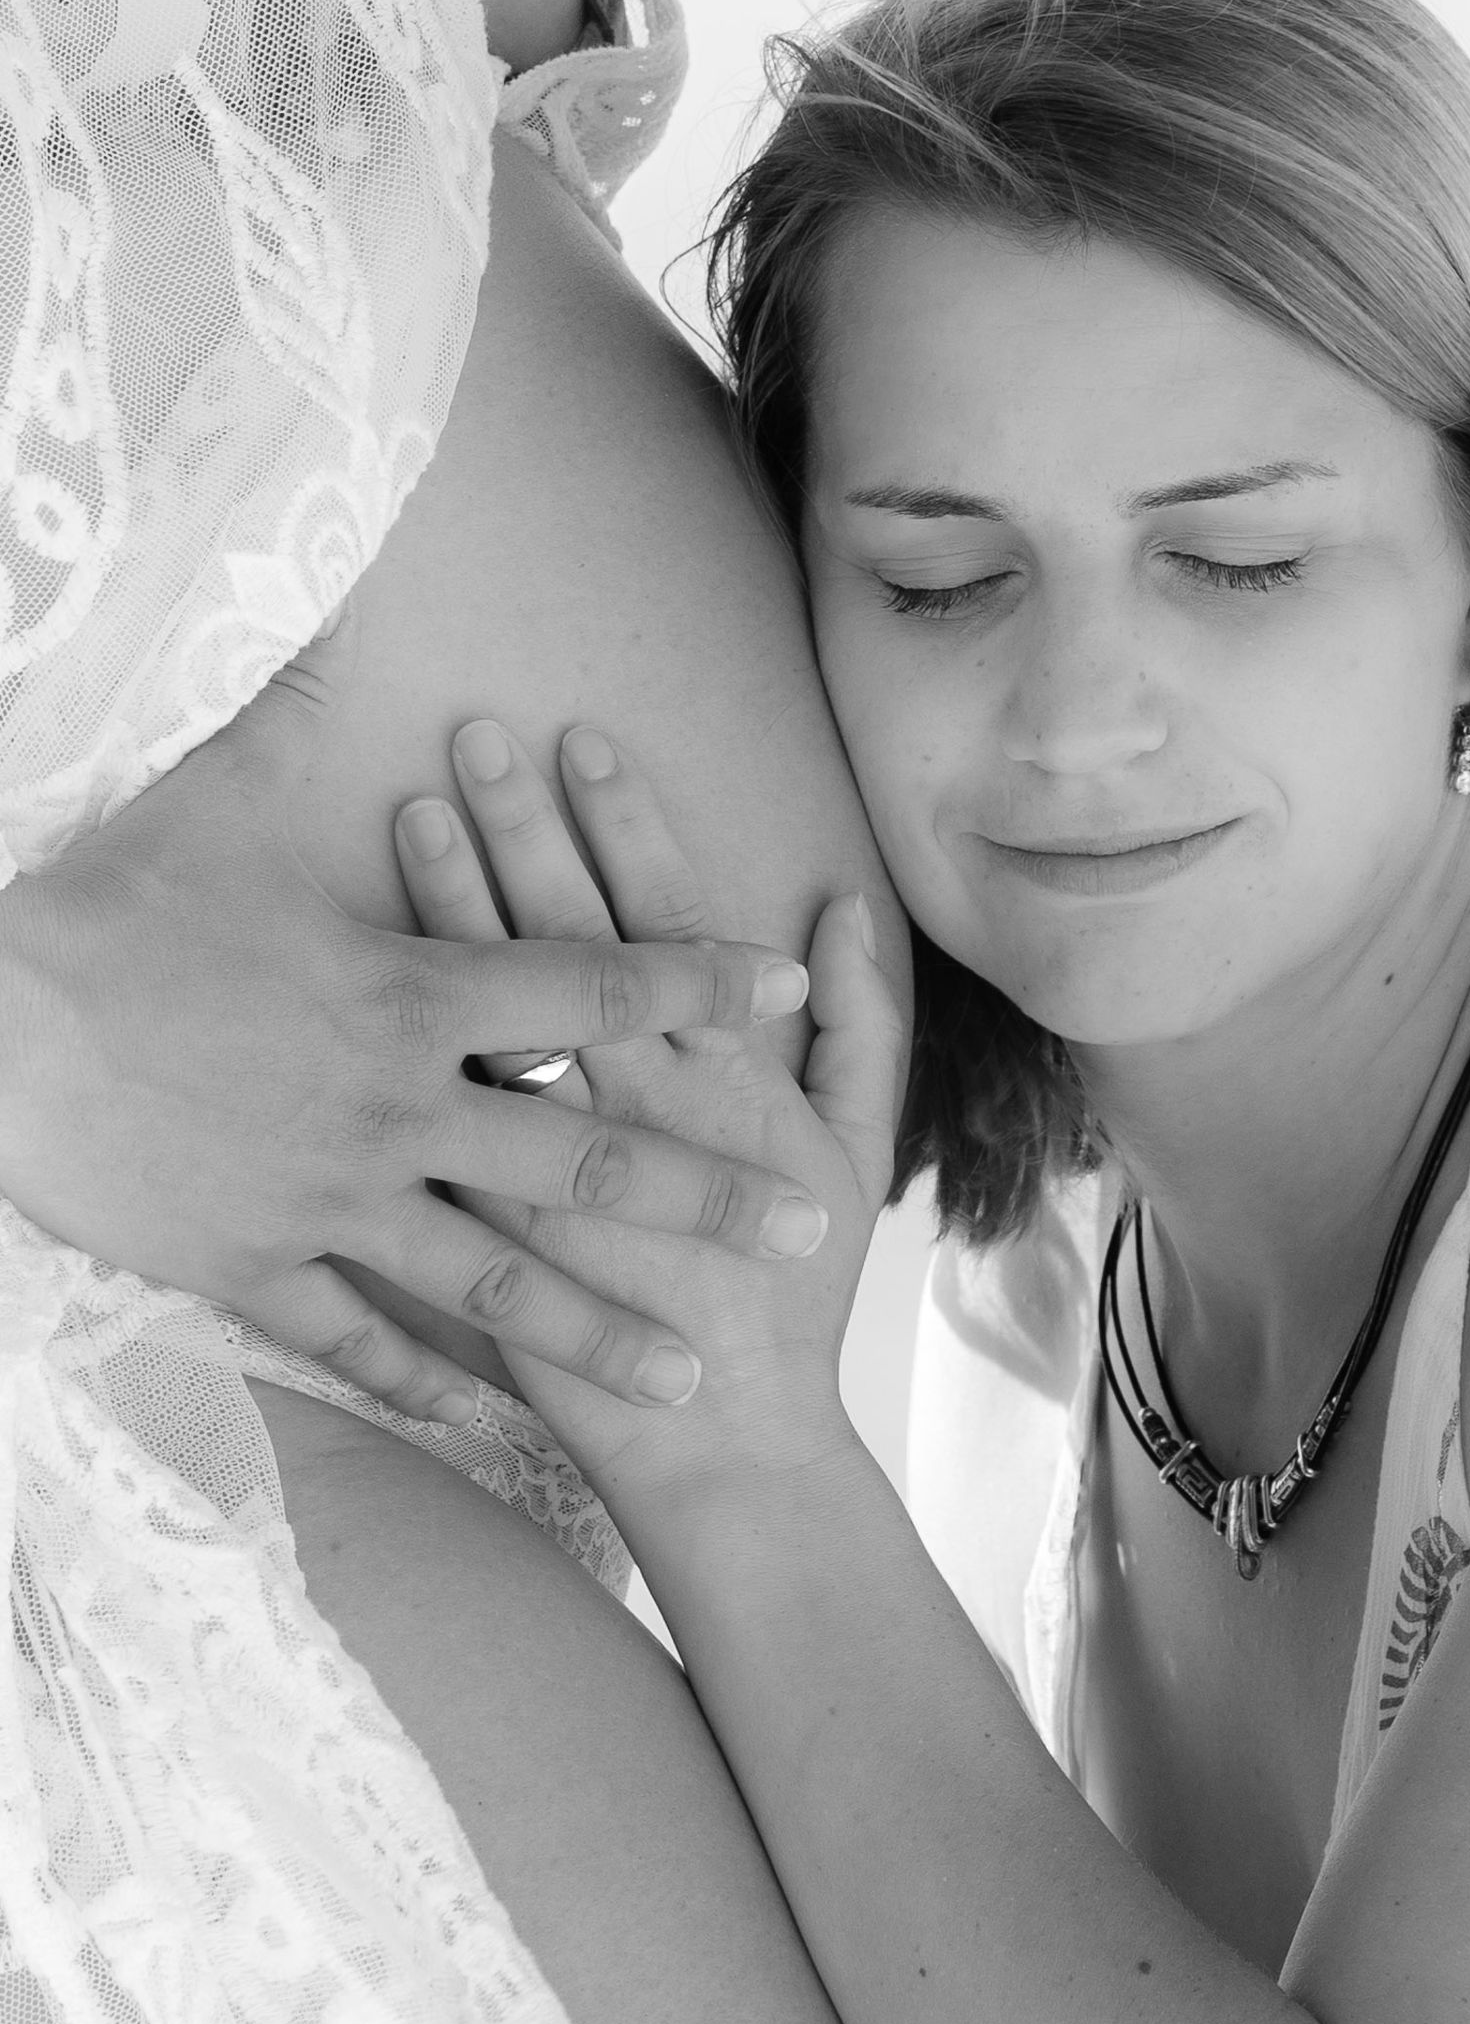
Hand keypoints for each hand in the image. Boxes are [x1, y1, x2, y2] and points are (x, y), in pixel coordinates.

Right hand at [0, 701, 816, 1424]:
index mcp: (410, 994)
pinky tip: (488, 1422)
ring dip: (602, 1329)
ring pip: (498, 1283)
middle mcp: (398, 1110)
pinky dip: (422, 1385)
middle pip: (589, 1152)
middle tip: (810, 1218)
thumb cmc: (106, 902)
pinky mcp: (252, 1265)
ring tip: (689, 1375)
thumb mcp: (216, 789)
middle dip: (710, 1190)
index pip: (591, 982)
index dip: (696, 979)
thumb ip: (304, 707)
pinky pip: (355, 1341)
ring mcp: (330, 1202)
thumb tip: (345, 601)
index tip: (783, 985)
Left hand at [394, 722, 900, 1495]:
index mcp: (724, 1082)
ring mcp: (548, 1174)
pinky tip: (350, 972)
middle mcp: (631, 1113)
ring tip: (408, 816)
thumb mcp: (856, 1151)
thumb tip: (840, 910)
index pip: (662, 927)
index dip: (623, 829)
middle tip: (472, 740)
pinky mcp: (483, 1235)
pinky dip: (392, 1050)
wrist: (723, 1445)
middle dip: (521, 836)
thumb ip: (858, 1024)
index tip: (581, 744)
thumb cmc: (794, 1297)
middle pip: (561, 951)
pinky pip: (429, 1128)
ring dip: (449, 916)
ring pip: (488, 1023)